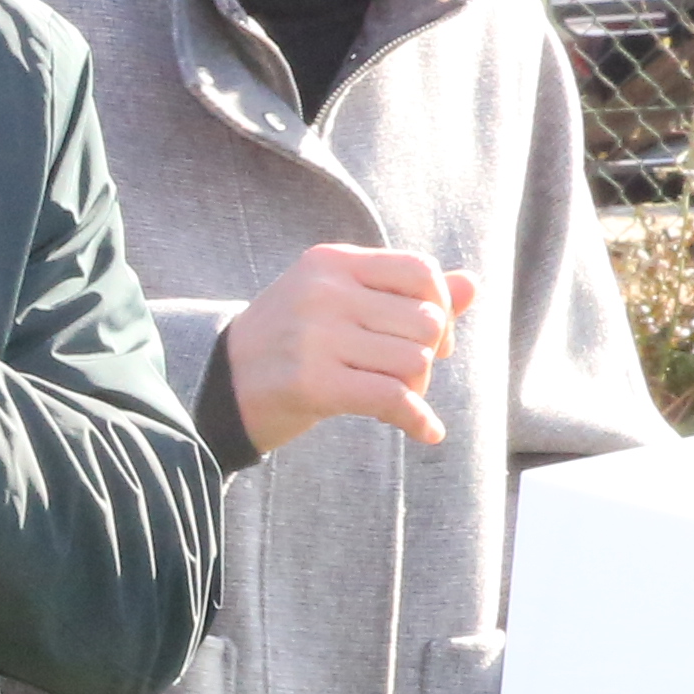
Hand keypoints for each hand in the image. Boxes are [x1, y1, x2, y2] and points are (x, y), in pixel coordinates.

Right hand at [224, 245, 473, 454]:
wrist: (220, 385)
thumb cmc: (292, 341)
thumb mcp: (341, 302)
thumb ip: (405, 293)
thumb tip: (473, 285)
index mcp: (332, 262)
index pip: (421, 272)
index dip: (443, 308)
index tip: (433, 339)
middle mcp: (323, 292)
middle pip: (426, 322)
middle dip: (430, 356)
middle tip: (406, 376)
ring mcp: (314, 336)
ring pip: (415, 363)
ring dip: (417, 389)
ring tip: (394, 398)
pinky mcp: (311, 384)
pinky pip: (393, 400)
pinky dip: (418, 420)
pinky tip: (426, 432)